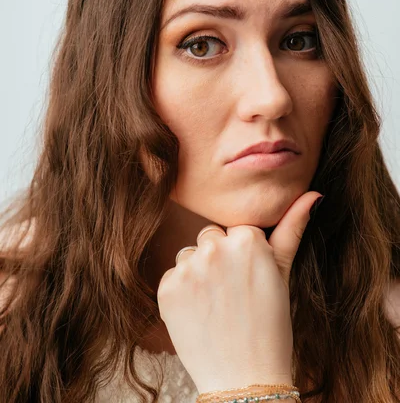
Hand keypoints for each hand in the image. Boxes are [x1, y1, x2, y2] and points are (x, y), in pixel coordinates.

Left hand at [156, 191, 321, 393]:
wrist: (245, 379)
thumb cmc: (270, 325)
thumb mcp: (284, 274)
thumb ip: (293, 229)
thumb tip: (313, 194)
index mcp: (247, 239)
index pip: (236, 229)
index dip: (244, 254)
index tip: (249, 278)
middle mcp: (215, 247)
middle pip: (210, 237)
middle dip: (219, 258)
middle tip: (232, 293)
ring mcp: (188, 268)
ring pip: (189, 255)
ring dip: (198, 273)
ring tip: (215, 305)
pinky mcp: (167, 288)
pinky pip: (173, 276)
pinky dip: (181, 293)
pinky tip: (198, 313)